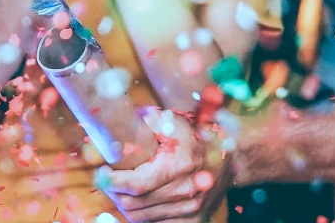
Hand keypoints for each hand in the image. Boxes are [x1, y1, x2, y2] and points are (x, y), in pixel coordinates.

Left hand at [103, 110, 229, 222]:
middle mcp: (187, 191)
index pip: (135, 184)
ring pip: (141, 218)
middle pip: (134, 204)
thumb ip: (147, 121)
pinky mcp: (194, 220)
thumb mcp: (173, 121)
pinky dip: (141, 216)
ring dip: (124, 205)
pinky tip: (137, 201)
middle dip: (113, 193)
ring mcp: (191, 209)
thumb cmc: (197, 135)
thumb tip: (118, 122)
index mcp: (181, 164)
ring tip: (119, 190)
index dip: (112, 181)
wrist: (233, 158)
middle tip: (106, 181)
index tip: (101, 172)